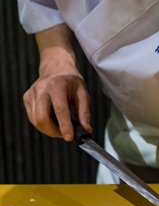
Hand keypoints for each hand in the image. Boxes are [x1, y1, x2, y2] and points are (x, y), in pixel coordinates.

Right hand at [23, 24, 91, 140]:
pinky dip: (43, 124)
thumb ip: (84, 112)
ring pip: (35, 120)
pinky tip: (52, 120)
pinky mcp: (26, 98)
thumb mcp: (83, 94)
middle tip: (66, 134)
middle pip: (42, 118)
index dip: (64, 126)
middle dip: (54, 131)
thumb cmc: (72, 81)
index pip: (60, 110)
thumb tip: (86, 130)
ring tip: (61, 127)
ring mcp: (31, 93)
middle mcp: (41, 89)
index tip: (69, 138)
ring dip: (49, 129)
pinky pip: (32, 117)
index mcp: (57, 86)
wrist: (56, 67)